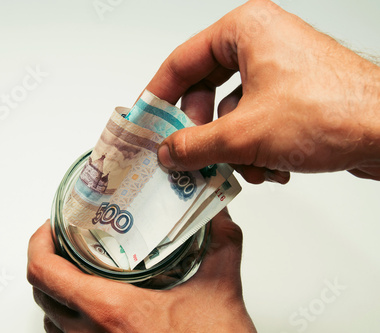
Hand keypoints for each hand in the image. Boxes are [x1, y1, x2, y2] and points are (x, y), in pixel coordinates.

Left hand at [27, 209, 255, 332]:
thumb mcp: (219, 291)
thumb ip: (221, 243)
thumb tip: (218, 214)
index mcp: (111, 310)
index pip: (45, 272)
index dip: (37, 243)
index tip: (50, 227)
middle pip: (42, 292)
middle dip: (48, 260)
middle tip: (65, 241)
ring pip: (51, 320)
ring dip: (56, 291)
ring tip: (75, 269)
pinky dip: (67, 317)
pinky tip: (90, 304)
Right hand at [146, 0, 379, 182]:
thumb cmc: (333, 112)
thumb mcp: (244, 134)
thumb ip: (195, 144)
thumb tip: (168, 151)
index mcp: (245, 30)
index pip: (181, 61)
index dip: (158, 95)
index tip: (145, 120)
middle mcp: (262, 43)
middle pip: (206, 89)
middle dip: (201, 130)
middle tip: (187, 154)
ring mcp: (279, 69)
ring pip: (230, 112)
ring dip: (231, 147)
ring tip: (243, 167)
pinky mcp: (292, 95)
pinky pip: (254, 121)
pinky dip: (254, 149)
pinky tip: (270, 167)